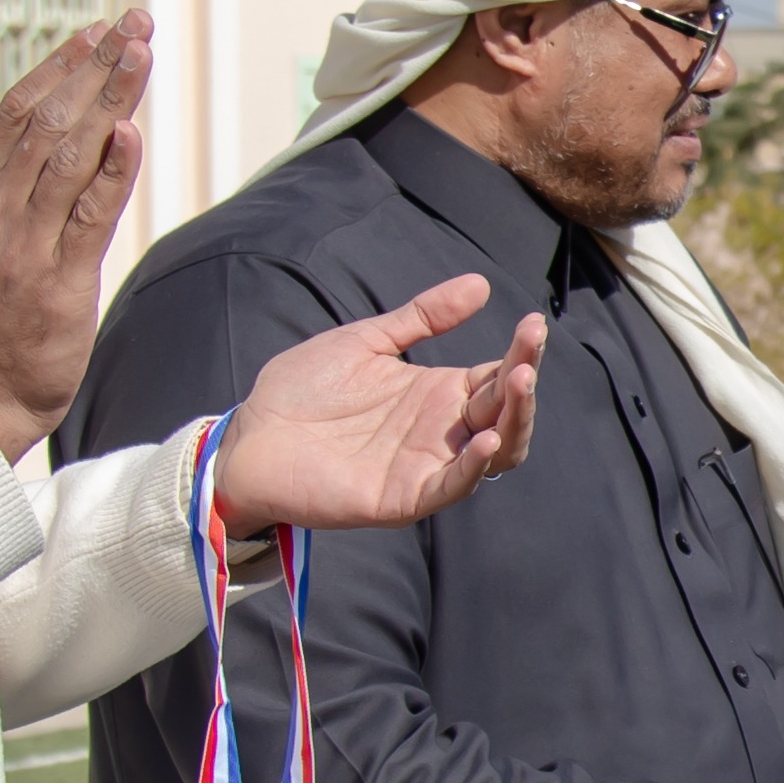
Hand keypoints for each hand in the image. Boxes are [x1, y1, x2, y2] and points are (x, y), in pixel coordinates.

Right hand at [0, 14, 153, 458]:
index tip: (96, 31)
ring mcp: (22, 243)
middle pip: (48, 119)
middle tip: (133, 22)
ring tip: (138, 54)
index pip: (17, 110)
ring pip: (69, 155)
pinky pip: (88, 216)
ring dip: (108, 99)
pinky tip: (130, 133)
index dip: (59, 66)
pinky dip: (110, 172)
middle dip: (93, 65)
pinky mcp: (57, 280)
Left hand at [210, 273, 546, 533]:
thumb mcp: (366, 340)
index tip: (533, 323)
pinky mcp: (403, 497)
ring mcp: (426, 465)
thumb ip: (421, 317)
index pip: (499, 375)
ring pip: (495, 452)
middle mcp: (441, 431)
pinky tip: (485, 438)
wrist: (250, 436)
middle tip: (528, 350)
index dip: (521, 352)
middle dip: (525, 381)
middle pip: (507, 413)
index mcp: (437, 393)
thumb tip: (480, 285)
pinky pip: (452, 486)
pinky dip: (474, 466)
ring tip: (518, 382)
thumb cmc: (301, 390)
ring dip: (515, 420)